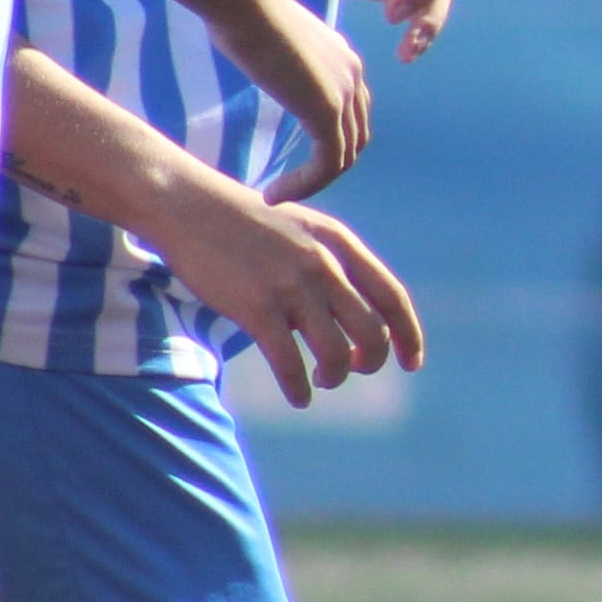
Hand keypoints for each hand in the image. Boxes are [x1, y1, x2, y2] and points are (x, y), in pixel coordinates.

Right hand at [138, 156, 422, 406]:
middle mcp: (325, 264)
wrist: (190, 205)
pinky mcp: (256, 307)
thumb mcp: (304, 229)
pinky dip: (298, 388)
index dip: (408, 336)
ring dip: (334, 376)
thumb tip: (351, 315)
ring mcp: (291, 286)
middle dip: (371, 361)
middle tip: (354, 369)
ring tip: (320, 380)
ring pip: (336, 352)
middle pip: (372, 332)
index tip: (412, 364)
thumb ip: (332, 263)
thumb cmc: (246, 222)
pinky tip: (298, 397)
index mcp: (341, 243)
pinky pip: (290, 363)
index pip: (393, 298)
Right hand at [216, 0, 370, 192]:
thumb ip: (283, 63)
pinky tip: (275, 193)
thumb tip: (267, 68)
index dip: (328, 143)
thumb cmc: (241, 13)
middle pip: (355, 137)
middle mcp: (353, 74)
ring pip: (344, 156)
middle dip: (325, 167)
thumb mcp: (271, 43)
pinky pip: (328, 162)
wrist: (243, 0)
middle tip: (288, 186)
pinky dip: (305, 184)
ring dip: (312, 183)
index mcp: (343, 59)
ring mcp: (344, 91)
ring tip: (276, 195)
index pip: (351, 114)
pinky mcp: (327, 109)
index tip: (293, 162)